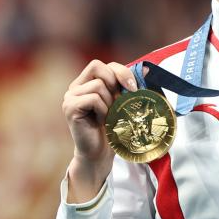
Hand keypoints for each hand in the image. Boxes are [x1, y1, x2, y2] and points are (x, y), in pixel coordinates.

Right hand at [62, 60, 136, 200]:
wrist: (100, 154)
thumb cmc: (112, 129)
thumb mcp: (122, 103)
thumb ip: (129, 86)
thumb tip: (148, 70)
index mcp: (85, 82)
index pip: (101, 64)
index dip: (119, 71)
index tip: (133, 88)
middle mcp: (75, 87)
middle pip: (98, 68)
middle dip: (115, 84)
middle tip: (118, 103)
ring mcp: (70, 97)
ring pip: (98, 85)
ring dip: (109, 102)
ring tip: (107, 116)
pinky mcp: (69, 108)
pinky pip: (93, 98)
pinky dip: (102, 110)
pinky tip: (100, 121)